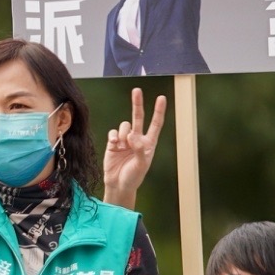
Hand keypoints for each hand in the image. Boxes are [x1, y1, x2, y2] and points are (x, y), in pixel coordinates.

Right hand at [102, 87, 165, 207]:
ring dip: (123, 134)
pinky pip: (113, 133)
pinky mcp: (113, 143)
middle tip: (136, 90)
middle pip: (138, 117)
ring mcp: (125, 140)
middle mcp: (137, 139)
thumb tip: (133, 135)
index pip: (155, 124)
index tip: (161, 98)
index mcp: (149, 143)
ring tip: (122, 146)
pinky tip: (114, 145)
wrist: (118, 184)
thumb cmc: (134, 176)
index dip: (158, 111)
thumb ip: (139, 149)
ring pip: (124, 126)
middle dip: (137, 104)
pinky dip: (114, 137)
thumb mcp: (141, 165)